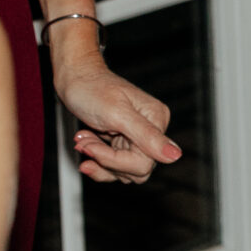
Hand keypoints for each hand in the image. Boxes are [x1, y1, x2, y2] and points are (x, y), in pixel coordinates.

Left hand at [49, 29, 179, 184]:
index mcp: (156, 120)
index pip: (144, 163)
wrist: (74, 79)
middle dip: (105, 160)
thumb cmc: (92, 89)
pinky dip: (96, 156)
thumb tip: (175, 155)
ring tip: (84, 140)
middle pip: (134, 170)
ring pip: (123, 171)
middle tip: (86, 144)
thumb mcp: (118, 114)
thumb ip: (147, 136)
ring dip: (98, 158)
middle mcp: (151, 130)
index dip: (114, 160)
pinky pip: (114, 165)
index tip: (91, 147)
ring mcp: (136, 136)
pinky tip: (85, 141)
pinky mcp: (122, 141)